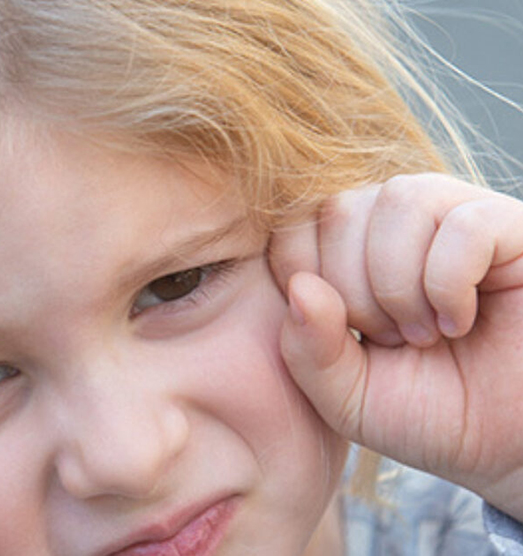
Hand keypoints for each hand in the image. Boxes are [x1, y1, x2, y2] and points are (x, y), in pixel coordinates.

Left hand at [269, 173, 522, 519]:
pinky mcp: (513, 227)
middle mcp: (398, 222)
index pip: (296, 225)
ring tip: (426, 333)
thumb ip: (308, 351)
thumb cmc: (428, 413)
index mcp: (350, 251)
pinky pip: (466, 223)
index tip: (344, 335)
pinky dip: (449, 281)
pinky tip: (459, 322)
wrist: (508, 440)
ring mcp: (455, 216)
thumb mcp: (347, 396)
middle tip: (392, 340)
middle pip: (340, 208)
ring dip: (399, 283)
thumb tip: (300, 286)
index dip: (304, 279)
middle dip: (353, 290)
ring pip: (399, 200)